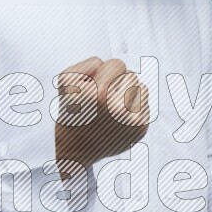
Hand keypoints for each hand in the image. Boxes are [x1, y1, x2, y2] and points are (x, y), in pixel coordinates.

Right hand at [55, 56, 149, 183]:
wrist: (76, 147)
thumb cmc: (71, 110)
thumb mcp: (66, 80)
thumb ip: (89, 64)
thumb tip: (114, 67)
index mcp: (100, 94)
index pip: (117, 64)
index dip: (103, 73)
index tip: (92, 88)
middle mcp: (119, 108)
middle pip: (132, 75)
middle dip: (117, 82)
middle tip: (101, 99)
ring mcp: (132, 120)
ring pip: (142, 88)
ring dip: (128, 93)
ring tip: (111, 106)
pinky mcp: (140, 129)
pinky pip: (145, 104)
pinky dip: (133, 107)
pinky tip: (118, 117)